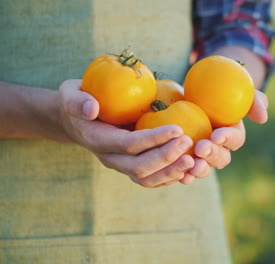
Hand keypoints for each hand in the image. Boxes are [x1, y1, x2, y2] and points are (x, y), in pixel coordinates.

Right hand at [58, 79, 194, 187]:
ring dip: (172, 171)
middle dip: (167, 157)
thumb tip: (92, 108)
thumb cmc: (78, 99)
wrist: (76, 120)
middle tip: (189, 142)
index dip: (154, 140)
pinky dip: (171, 177)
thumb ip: (78, 100)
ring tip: (194, 160)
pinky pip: (153, 179)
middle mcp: (110, 159)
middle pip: (140, 167)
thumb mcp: (71, 94)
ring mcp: (121, 166)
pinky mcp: (132, 167)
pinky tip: (189, 168)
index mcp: (98, 140)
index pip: (129, 145)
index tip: (178, 128)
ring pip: (147, 178)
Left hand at [179, 90, 267, 183]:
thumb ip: (253, 99)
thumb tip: (263, 119)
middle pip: (221, 158)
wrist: (188, 91)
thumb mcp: (236, 86)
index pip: (235, 140)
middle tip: (201, 147)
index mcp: (232, 134)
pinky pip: (185, 172)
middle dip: (212, 155)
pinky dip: (183, 175)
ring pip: (205, 169)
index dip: (227, 139)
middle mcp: (219, 148)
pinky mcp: (184, 159)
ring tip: (190, 163)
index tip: (216, 135)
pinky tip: (179, 174)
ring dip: (200, 169)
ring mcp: (201, 157)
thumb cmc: (216, 87)